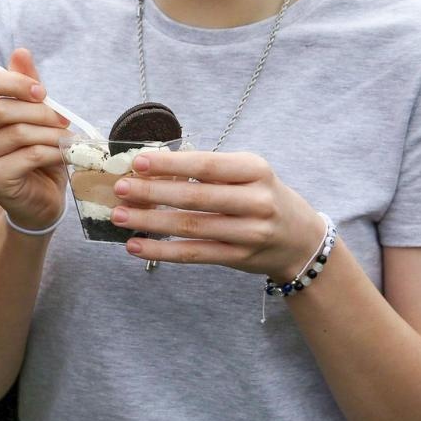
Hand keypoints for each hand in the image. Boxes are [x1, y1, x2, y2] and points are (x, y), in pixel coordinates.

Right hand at [0, 47, 68, 230]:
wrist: (39, 198)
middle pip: (2, 109)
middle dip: (41, 113)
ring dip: (52, 134)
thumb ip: (27, 85)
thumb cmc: (34, 152)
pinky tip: (64, 155)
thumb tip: (21, 52)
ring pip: (18, 133)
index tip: (44, 93)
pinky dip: (53, 152)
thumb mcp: (34, 114)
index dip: (16, 83)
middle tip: (65, 120)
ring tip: (68, 139)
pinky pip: (28, 156)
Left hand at [107, 150, 326, 278]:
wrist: (300, 239)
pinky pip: (193, 254)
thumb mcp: (247, 173)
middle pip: (196, 198)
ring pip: (190, 227)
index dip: (171, 165)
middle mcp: (256, 202)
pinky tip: (135, 245)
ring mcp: (248, 233)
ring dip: (149, 221)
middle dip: (152, 192)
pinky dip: (161, 250)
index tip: (138, 162)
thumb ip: (209, 169)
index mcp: (255, 171)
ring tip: (119, 215)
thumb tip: (152, 167)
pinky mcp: (237, 258)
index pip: (207, 166)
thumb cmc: (263, 196)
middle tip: (120, 188)